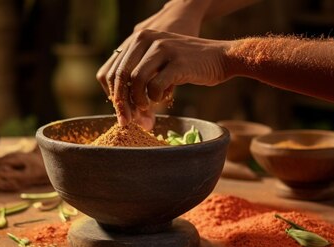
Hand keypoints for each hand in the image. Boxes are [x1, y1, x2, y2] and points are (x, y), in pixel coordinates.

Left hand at [108, 30, 231, 125]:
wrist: (222, 58)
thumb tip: (125, 113)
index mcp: (139, 39)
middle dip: (122, 103)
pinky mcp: (177, 62)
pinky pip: (155, 86)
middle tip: (128, 121)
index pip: (112, 70)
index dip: (113, 96)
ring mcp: (163, 48)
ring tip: (148, 109)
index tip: (121, 113)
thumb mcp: (159, 67)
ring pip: (136, 81)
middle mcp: (147, 39)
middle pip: (121, 76)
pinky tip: (163, 98)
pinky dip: (155, 98)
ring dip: (139, 102)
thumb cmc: (189, 67)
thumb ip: (140, 82)